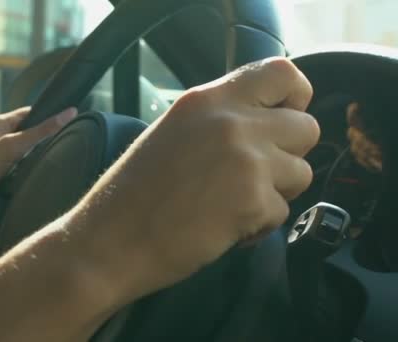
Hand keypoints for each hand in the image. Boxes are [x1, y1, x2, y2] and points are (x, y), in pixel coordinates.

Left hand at [0, 107, 76, 222]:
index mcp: (0, 123)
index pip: (32, 112)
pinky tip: (38, 175)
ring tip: (57, 158)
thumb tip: (68, 112)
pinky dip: (29, 169)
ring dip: (38, 155)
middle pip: (30, 131)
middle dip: (46, 137)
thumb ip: (40, 131)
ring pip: (26, 151)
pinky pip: (20, 166)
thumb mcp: (12, 147)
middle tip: (70, 142)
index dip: (50, 114)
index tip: (72, 119)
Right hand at [66, 58, 319, 301]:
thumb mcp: (172, 134)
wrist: (109, 240)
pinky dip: (260, 224)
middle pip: (307, 126)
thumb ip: (217, 120)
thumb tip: (260, 123)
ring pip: (302, 172)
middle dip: (290, 155)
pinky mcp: (251, 200)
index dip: (294, 99)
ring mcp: (245, 160)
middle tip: (256, 174)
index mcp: (206, 100)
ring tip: (236, 203)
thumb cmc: (132, 194)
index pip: (282, 74)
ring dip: (277, 192)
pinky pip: (283, 211)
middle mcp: (230, 122)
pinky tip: (226, 226)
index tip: (282, 120)